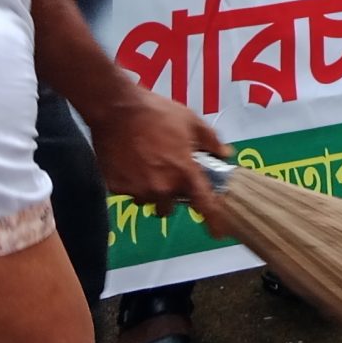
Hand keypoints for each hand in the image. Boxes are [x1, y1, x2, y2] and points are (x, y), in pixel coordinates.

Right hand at [91, 88, 225, 216]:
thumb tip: (225, 154)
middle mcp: (162, 187)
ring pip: (149, 200)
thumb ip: (211, 141)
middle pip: (171, 206)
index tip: (217, 233)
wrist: (117, 109)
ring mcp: (137, 189)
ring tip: (147, 165)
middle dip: (172, 195)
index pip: (204, 205)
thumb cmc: (158, 113)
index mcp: (184, 173)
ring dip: (152, 190)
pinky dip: (132, 182)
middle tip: (168, 173)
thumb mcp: (192, 121)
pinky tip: (130, 162)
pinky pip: (129, 192)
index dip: (213, 221)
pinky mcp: (116, 187)